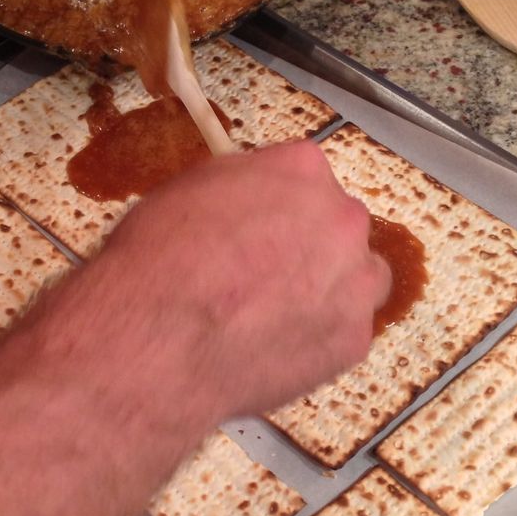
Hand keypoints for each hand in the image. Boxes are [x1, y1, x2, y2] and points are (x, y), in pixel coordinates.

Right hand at [90, 141, 390, 420]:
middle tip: (266, 274)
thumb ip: (241, 186)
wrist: (157, 340)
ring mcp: (355, 281)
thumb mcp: (188, 190)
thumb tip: (251, 199)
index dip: (280, 207)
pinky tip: (278, 346)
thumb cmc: (159, 264)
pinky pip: (346, 332)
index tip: (263, 226)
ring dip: (330, 290)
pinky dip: (319, 338)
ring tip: (280, 312)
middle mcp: (341, 218)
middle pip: (339, 226)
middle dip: (309, 247)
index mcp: (302, 169)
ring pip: (359, 279)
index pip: (307, 177)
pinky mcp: (353, 339)